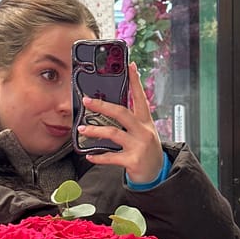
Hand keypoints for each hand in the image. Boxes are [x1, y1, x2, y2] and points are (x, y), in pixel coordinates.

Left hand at [76, 63, 162, 183]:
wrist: (157, 172)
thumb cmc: (146, 149)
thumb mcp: (142, 131)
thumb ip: (129, 120)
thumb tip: (109, 108)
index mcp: (145, 121)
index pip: (140, 97)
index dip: (135, 81)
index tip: (130, 65)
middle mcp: (143, 131)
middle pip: (122, 113)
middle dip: (103, 105)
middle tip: (87, 100)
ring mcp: (139, 146)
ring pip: (114, 133)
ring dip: (95, 131)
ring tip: (82, 130)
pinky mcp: (133, 160)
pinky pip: (112, 157)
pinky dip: (99, 156)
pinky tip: (89, 155)